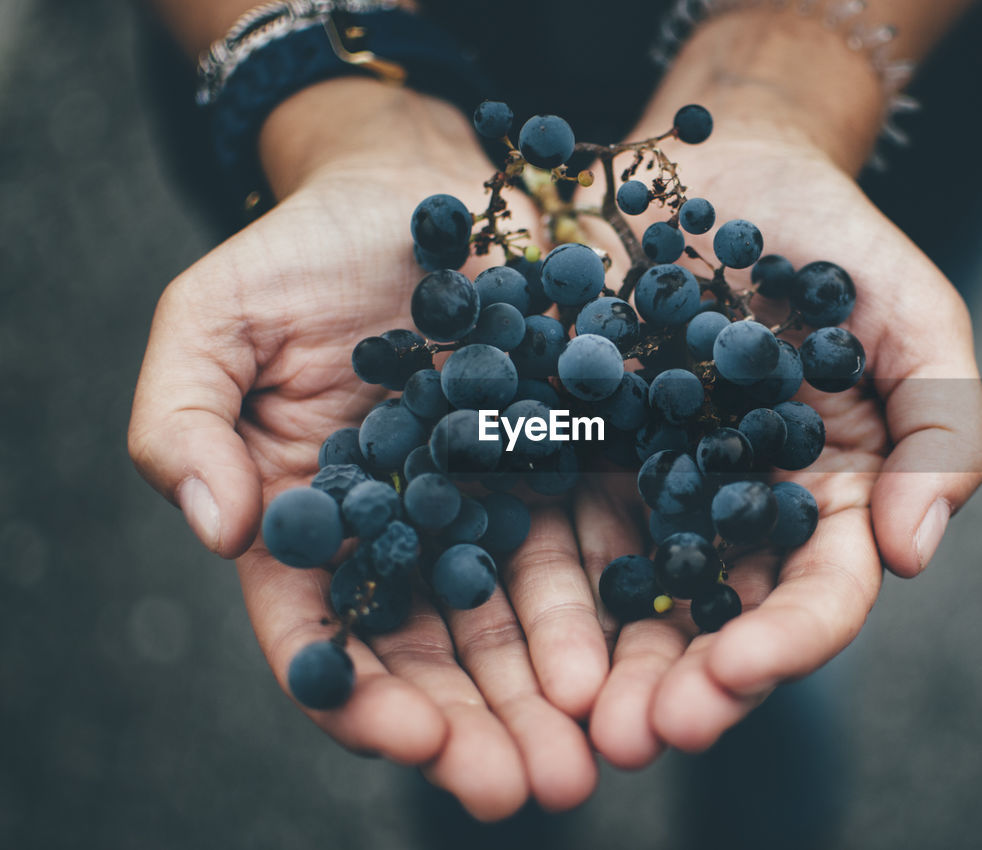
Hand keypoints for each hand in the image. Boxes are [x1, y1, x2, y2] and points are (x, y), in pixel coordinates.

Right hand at [127, 80, 606, 817]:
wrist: (419, 185)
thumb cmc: (302, 253)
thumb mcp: (212, 323)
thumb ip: (185, 423)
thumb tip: (216, 528)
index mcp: (317, 527)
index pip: (329, 639)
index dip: (364, 699)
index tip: (413, 740)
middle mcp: (411, 536)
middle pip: (441, 656)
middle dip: (484, 728)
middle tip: (534, 789)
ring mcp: (497, 505)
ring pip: (526, 621)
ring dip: (561, 692)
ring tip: (604, 747)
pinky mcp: (572, 462)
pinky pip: (596, 543)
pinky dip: (618, 602)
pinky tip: (650, 647)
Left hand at [584, 108, 981, 763]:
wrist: (721, 171)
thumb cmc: (832, 245)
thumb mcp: (916, 319)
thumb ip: (942, 428)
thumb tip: (912, 554)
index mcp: (826, 504)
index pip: (817, 597)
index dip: (786, 641)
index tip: (737, 670)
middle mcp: (738, 519)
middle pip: (716, 623)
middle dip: (683, 685)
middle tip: (640, 735)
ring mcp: (651, 491)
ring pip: (630, 599)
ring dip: (602, 665)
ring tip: (568, 714)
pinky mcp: (576, 454)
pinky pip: (549, 525)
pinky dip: (530, 582)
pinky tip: (496, 624)